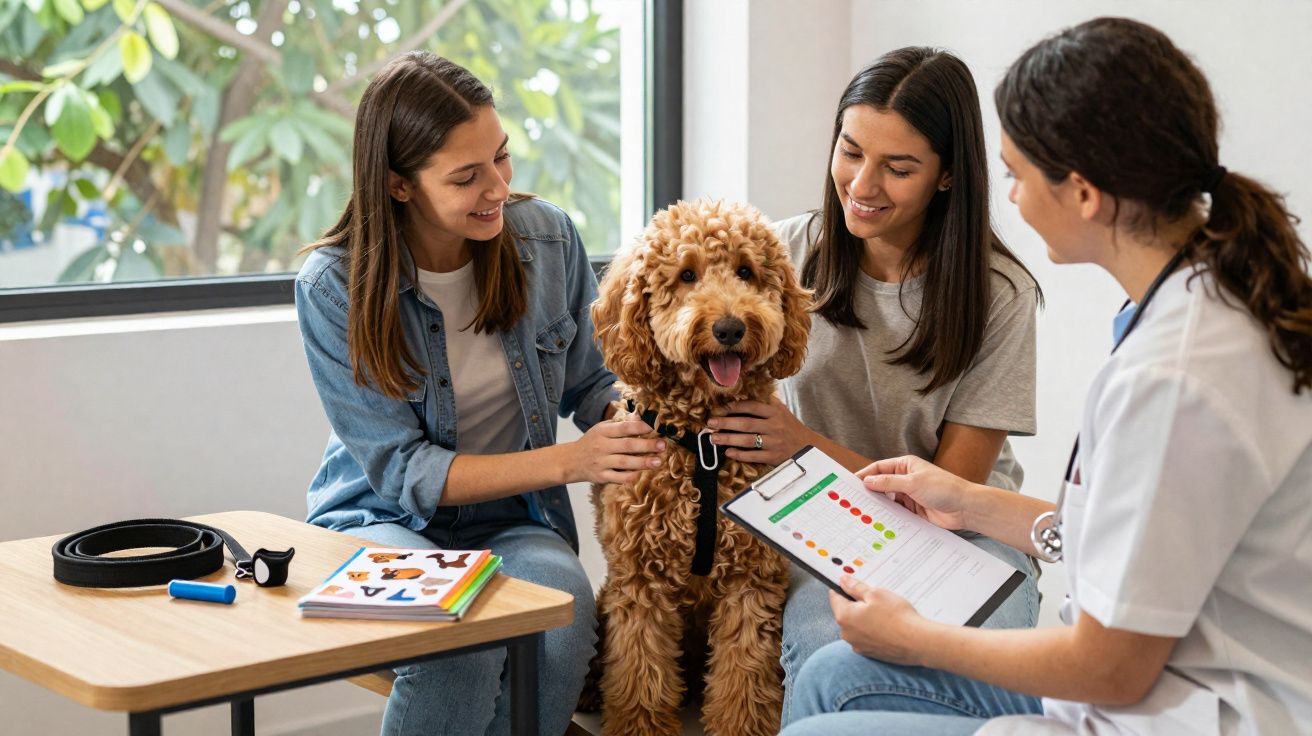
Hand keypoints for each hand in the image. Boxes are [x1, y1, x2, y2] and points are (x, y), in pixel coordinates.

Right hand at [567, 419, 664, 484]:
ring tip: (658, 462)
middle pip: (627, 445)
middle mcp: (602, 446)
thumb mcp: (602, 429)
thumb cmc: (592, 442)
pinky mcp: (601, 477)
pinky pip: (619, 477)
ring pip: (625, 462)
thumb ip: (620, 425)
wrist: (571, 461)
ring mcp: (601, 462)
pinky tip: (642, 474)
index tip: (655, 426)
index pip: (623, 427)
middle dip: (647, 445)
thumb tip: (642, 417)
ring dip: (643, 462)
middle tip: (662, 445)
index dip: (640, 426)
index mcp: (603, 431)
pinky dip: (631, 476)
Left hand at [706, 395, 813, 464]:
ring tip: (714, 438)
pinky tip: (728, 452)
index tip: (720, 409)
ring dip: (729, 439)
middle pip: (747, 423)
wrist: (809, 447)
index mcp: (775, 412)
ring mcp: (774, 442)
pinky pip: (754, 456)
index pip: (752, 407)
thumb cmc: (791, 428)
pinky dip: (740, 454)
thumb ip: (767, 402)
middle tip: (710, 423)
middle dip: (726, 423)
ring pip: (748, 440)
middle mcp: (775, 426)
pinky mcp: (774, 457)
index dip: (735, 407)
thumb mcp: (782, 411)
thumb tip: (748, 390)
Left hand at [830, 575, 933, 665]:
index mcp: (844, 617)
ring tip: (885, 614)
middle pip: (846, 613)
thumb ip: (856, 587)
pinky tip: (888, 626)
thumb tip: (843, 581)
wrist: (917, 642)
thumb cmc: (897, 617)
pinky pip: (867, 637)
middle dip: (857, 604)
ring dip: (866, 619)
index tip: (850, 584)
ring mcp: (858, 645)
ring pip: (857, 626)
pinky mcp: (870, 653)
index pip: (835, 598)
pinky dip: (874, 631)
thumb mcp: (876, 594)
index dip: (843, 588)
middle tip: (875, 599)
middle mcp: (847, 634)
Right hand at [856, 455, 971, 530]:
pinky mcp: (913, 510)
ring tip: (864, 512)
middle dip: (870, 491)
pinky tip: (879, 520)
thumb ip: (889, 483)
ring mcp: (909, 495)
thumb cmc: (944, 488)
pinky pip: (896, 512)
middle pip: (882, 484)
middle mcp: (906, 479)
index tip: (851, 483)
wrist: (965, 508)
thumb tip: (868, 481)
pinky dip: (889, 515)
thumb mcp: (913, 483)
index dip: (865, 475)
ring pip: (888, 499)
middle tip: (853, 500)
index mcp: (906, 465)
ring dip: (879, 505)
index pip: (880, 468)